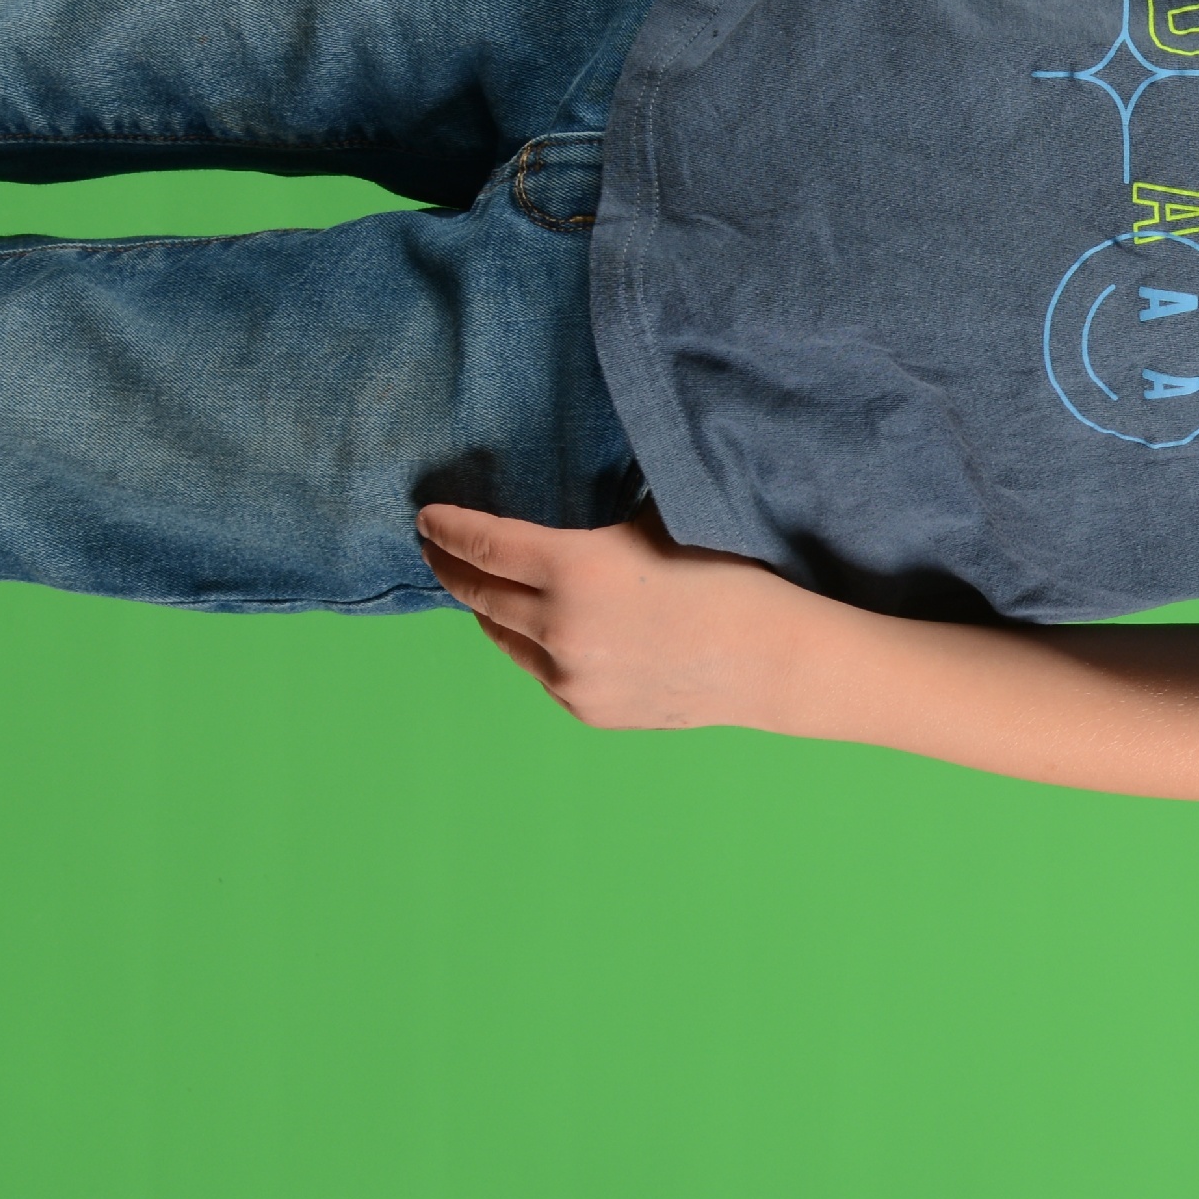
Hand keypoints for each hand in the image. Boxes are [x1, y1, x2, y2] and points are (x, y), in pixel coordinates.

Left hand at [417, 502, 801, 729]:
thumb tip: (562, 488)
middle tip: (435, 549)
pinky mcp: (585, 710)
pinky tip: (537, 628)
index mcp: (576, 567)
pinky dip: (531, 644)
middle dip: (452, 567)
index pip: (485, 543)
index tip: (426, 518)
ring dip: (488, 608)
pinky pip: (540, 669)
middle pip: (479, 593)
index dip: (449, 529)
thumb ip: (597, 519)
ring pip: (503, 636)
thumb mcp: (656, 523)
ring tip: (480, 587)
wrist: (771, 659)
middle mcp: (560, 627)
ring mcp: (569, 677)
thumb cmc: (726, 574)